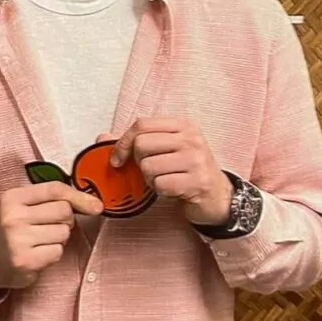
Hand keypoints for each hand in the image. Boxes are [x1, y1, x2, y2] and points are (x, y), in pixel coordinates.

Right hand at [0, 183, 102, 292]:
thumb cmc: (15, 229)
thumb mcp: (25, 206)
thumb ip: (54, 199)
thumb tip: (95, 204)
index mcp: (13, 197)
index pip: (54, 189)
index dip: (78, 196)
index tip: (96, 205)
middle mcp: (13, 216)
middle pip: (64, 211)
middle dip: (66, 220)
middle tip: (50, 226)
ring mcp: (18, 239)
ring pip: (63, 232)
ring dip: (59, 238)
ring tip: (41, 241)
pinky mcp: (25, 261)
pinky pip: (58, 251)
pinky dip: (53, 253)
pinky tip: (39, 253)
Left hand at [107, 118, 232, 225]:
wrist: (218, 196)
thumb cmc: (188, 170)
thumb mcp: (166, 149)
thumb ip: (136, 142)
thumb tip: (102, 137)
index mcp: (182, 125)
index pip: (141, 124)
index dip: (123, 142)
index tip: (118, 159)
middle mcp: (191, 138)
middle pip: (141, 145)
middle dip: (139, 163)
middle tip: (151, 170)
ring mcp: (196, 159)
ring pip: (148, 166)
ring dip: (150, 179)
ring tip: (164, 179)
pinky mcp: (198, 181)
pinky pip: (160, 185)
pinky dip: (160, 191)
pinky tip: (172, 190)